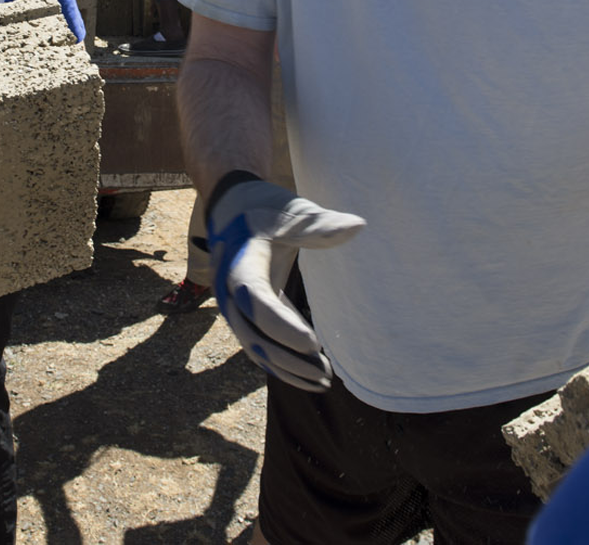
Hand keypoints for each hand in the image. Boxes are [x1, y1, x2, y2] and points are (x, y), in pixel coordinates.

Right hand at [206, 176, 365, 390]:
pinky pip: (258, 343)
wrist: (231, 208)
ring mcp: (234, 307)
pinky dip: (282, 361)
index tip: (313, 343)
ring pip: (255, 348)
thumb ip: (320, 225)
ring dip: (286, 368)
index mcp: (240, 266)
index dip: (282, 327)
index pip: (256, 305)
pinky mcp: (245, 313)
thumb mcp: (291, 212)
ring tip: (323, 380)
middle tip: (325, 372)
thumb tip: (359, 226)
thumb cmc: (265, 209)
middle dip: (288, 359)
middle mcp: (230, 293)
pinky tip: (310, 372)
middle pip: (254, 337)